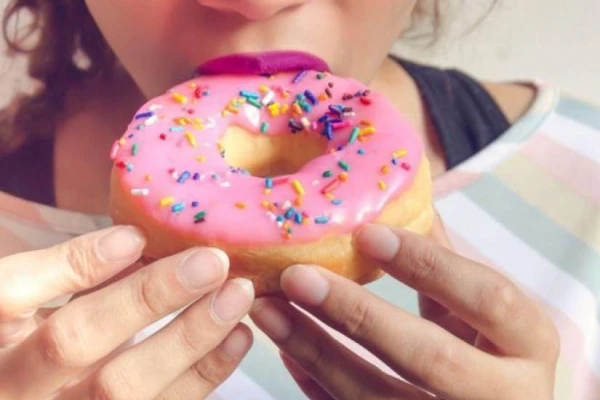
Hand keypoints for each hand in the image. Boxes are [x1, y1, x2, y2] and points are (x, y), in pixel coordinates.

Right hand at [0, 226, 253, 399]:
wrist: (35, 390)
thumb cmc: (30, 336)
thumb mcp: (31, 299)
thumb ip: (69, 272)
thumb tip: (136, 241)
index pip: (12, 295)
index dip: (75, 263)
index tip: (135, 236)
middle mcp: (14, 383)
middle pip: (76, 343)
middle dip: (149, 298)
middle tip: (212, 261)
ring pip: (122, 389)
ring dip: (190, 338)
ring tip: (238, 295)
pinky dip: (203, 374)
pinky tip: (237, 338)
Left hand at [249, 215, 558, 399]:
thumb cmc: (493, 353)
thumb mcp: (483, 309)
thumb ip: (446, 261)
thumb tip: (402, 195)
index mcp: (530, 345)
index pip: (487, 299)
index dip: (429, 264)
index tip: (367, 234)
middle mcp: (504, 395)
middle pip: (429, 356)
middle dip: (356, 314)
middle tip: (296, 277)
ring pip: (377, 397)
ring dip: (314, 349)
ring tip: (267, 310)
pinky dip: (314, 382)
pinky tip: (286, 347)